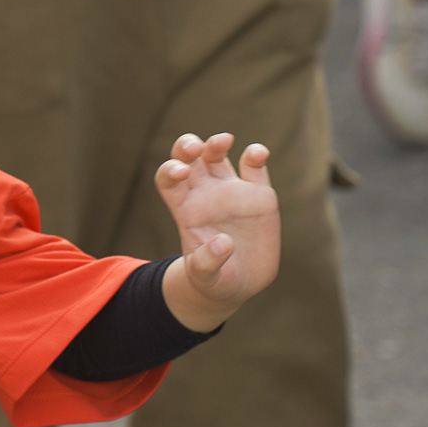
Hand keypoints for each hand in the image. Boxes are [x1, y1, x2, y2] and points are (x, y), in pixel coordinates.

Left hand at [155, 133, 279, 332]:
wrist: (241, 286)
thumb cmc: (214, 280)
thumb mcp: (206, 277)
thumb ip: (208, 262)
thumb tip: (224, 243)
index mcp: (185, 209)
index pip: (168, 179)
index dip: (170, 169)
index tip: (180, 172)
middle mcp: (205, 194)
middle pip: (188, 158)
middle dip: (187, 146)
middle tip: (196, 148)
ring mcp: (231, 192)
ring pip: (217, 156)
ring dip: (217, 143)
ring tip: (224, 140)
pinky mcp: (258, 195)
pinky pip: (255, 167)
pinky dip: (255, 155)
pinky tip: (258, 153)